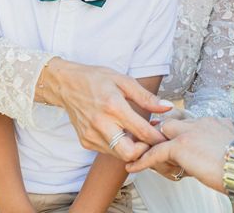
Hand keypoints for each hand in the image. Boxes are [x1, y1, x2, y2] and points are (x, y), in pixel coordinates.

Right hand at [38, 58, 172, 160]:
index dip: (158, 137)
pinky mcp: (85, 142)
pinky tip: (121, 132)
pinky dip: (118, 146)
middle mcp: (101, 124)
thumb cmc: (96, 79)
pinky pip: (108, 151)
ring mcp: (91, 135)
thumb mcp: (124, 81)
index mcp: (114, 107)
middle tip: (150, 139)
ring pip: (119, 155)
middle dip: (144, 150)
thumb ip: (147, 97)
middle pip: (129, 153)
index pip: (142, 131)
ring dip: (132, 148)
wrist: (66, 84)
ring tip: (137, 134)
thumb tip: (167, 107)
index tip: (165, 137)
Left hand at [127, 117, 233, 192]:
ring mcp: (190, 131)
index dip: (179, 131)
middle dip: (161, 133)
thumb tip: (218, 155)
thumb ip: (222, 145)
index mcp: (215, 121)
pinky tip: (133, 167)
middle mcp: (201, 122)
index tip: (171, 137)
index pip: (190, 122)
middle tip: (149, 142)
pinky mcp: (181, 145)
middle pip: (173, 122)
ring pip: (162, 133)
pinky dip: (143, 160)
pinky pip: (155, 152)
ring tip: (136, 153)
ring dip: (151, 144)